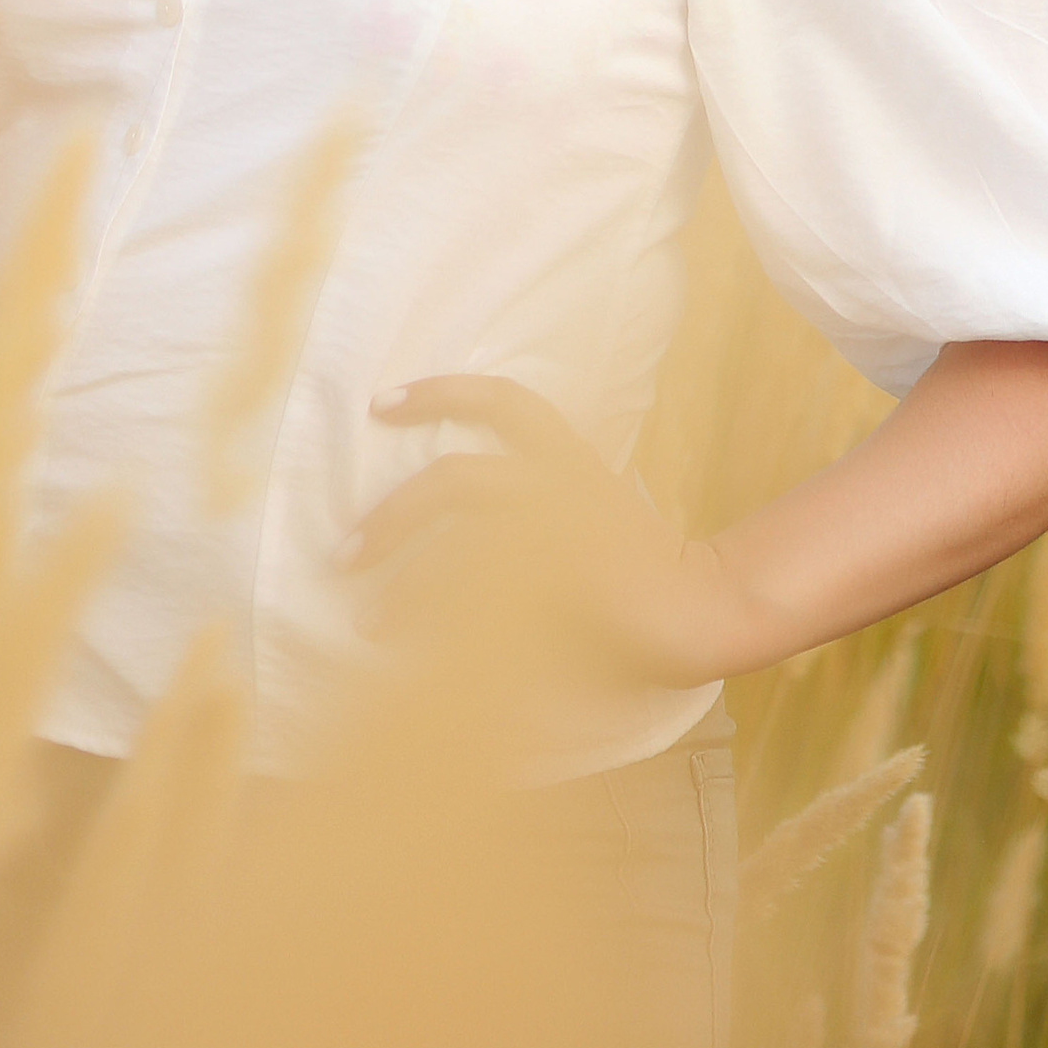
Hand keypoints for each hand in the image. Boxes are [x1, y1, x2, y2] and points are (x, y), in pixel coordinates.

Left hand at [346, 376, 737, 691]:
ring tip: (366, 622)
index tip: (381, 403)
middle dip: (391, 517)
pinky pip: (488, 606)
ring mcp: (565, 539)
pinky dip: (447, 627)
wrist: (704, 610)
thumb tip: (442, 534)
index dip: (443, 392)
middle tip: (342, 553)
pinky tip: (414, 654)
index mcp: (570, 462)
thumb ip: (525, 516)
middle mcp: (563, 488)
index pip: (507, 403)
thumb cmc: (639, 572)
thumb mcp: (583, 523)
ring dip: (407, 585)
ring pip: (464, 555)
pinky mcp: (568, 590)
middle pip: (456, 483)